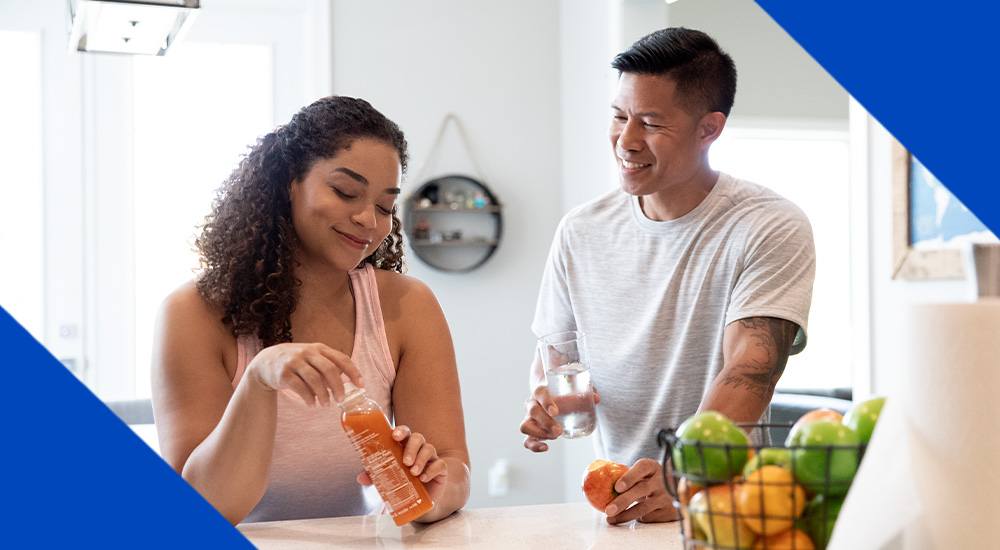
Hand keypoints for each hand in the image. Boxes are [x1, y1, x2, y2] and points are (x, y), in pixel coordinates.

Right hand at [245, 342, 363, 406]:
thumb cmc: (297, 362)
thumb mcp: (313, 359)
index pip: (341, 358)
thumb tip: (346, 385)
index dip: (353, 372)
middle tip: (341, 399)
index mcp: (320, 348)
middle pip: (329, 369)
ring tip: (325, 405)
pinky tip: (312, 404)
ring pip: (314, 379)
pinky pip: (299, 387)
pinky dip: (308, 398)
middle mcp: (308, 352)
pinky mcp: (283, 373)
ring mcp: (295, 362)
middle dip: (338, 386)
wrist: (266, 361)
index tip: (361, 385)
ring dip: (322, 394)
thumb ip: (329, 369)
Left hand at [356, 425, 448, 502]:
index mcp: (405, 447)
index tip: (394, 435)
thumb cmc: (404, 484)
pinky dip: (432, 470)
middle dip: (411, 448)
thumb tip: (360, 478)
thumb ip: (375, 476)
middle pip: (418, 438)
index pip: (404, 433)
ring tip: (413, 473)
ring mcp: (431, 458)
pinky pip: (440, 464)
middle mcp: (419, 449)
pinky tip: (424, 478)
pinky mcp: (441, 470)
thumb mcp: (387, 479)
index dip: (401, 431)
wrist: (420, 501)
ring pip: (429, 449)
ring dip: (420, 459)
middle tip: (405, 462)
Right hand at [520, 385, 600, 451]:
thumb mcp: (570, 390)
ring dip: (539, 433)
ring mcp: (529, 418)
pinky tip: (545, 447)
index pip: (540, 394)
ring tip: (555, 437)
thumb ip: (584, 392)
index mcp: (541, 391)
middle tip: (559, 431)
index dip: (546, 403)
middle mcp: (532, 404)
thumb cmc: (560, 392)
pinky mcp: (531, 431)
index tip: (555, 412)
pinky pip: (527, 440)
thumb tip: (596, 398)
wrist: (546, 395)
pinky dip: (534, 445)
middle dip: (546, 422)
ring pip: (525, 426)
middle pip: (533, 411)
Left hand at [604, 458, 677, 524]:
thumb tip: (597, 476)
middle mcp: (662, 481)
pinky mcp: (669, 511)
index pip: (642, 467)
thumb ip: (626, 473)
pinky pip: (648, 517)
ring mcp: (666, 497)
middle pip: (641, 490)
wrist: (676, 489)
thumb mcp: (643, 473)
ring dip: (625, 515)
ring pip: (643, 508)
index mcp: (653, 467)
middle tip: (608, 509)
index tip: (617, 487)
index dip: (629, 477)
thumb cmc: (651, 480)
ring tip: (610, 518)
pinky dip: (636, 518)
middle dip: (623, 501)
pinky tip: (629, 516)